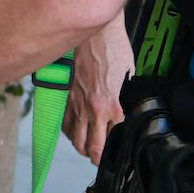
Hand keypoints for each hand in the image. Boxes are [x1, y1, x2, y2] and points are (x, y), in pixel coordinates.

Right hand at [64, 13, 131, 162]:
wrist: (94, 34)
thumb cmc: (114, 50)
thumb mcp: (129, 77)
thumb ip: (124, 100)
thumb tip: (124, 114)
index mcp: (112, 106)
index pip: (113, 140)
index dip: (117, 150)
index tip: (119, 152)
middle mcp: (92, 110)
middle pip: (91, 149)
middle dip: (97, 158)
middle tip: (102, 158)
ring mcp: (76, 105)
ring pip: (75, 140)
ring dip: (82, 148)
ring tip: (89, 148)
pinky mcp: (66, 98)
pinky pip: (64, 124)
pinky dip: (70, 133)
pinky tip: (76, 131)